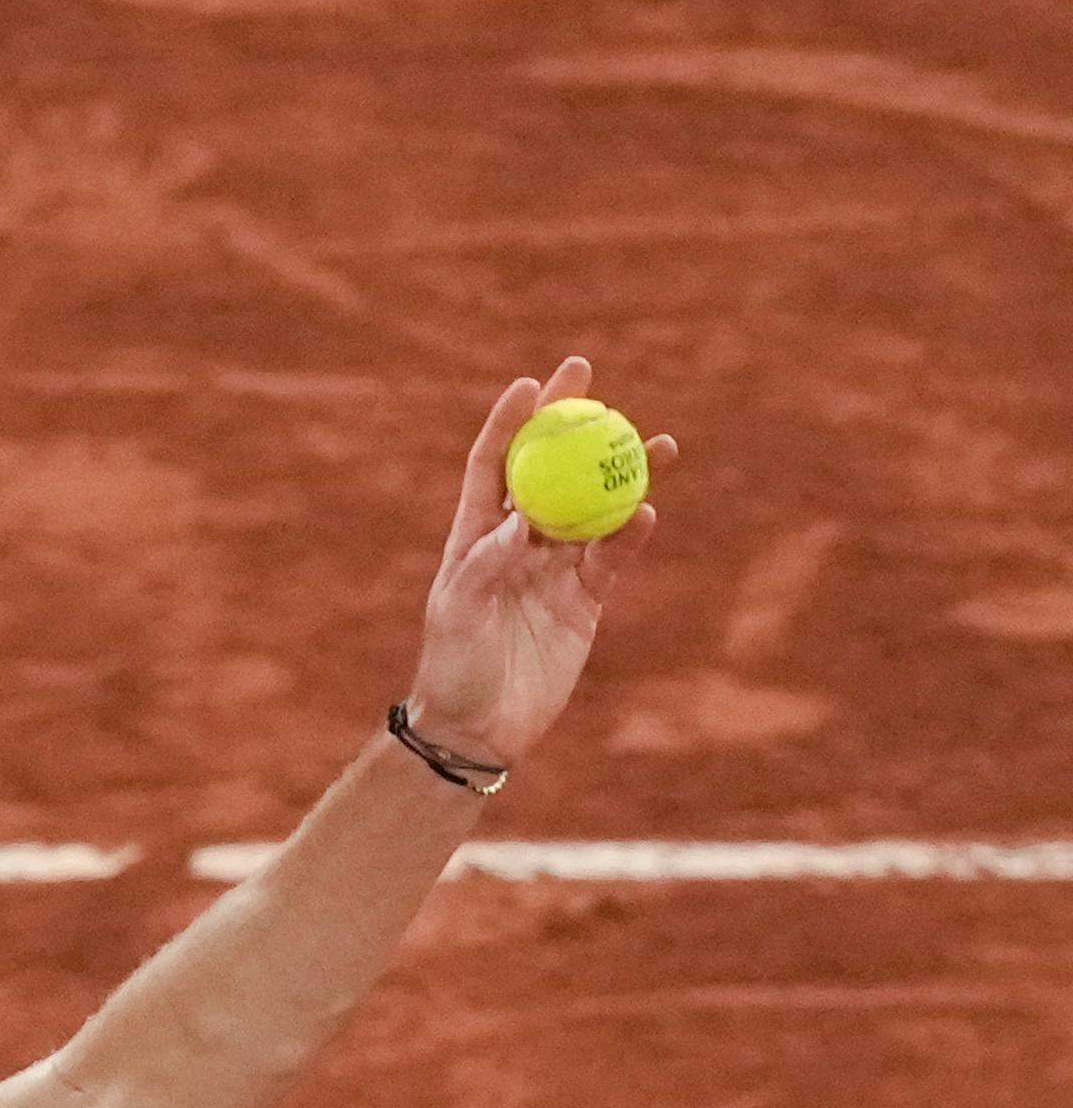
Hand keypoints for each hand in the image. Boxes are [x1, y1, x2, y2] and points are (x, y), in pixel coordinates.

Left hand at [403, 356, 676, 768]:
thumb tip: (521, 520)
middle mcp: (516, 543)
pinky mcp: (586, 600)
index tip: (533, 384)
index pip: (492, 465)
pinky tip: (646, 510)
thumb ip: (485, 564)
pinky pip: (614, 557)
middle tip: (591, 380)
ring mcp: (554, 569)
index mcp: (474, 535)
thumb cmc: (452, 668)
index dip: (510, 423)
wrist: (480, 727)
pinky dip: (630, 534)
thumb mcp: (457, 614)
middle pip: (548, 470)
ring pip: (593, 507)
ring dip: (620, 473)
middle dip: (569, 423)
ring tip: (655, 440)